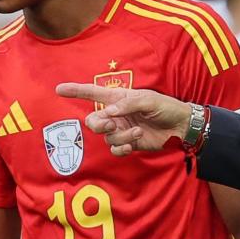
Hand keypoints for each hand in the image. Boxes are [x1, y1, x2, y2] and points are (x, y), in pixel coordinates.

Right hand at [56, 83, 192, 155]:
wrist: (180, 126)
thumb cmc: (165, 106)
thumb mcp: (148, 100)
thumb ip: (127, 105)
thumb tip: (109, 113)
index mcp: (118, 98)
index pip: (92, 93)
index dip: (75, 91)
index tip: (59, 89)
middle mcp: (116, 114)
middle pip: (93, 121)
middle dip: (98, 124)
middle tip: (111, 124)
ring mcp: (121, 129)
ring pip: (106, 137)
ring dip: (120, 136)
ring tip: (136, 133)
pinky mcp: (128, 144)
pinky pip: (114, 149)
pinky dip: (121, 148)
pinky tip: (131, 146)